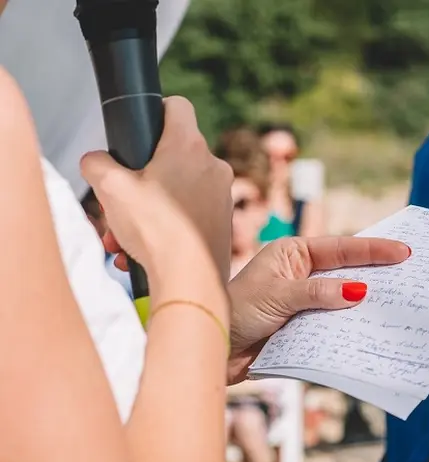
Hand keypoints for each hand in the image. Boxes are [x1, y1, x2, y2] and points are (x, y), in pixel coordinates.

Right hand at [86, 96, 233, 281]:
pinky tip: (142, 249)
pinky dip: (165, 225)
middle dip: (140, 177)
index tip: (141, 130)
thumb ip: (97, 164)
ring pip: (177, 189)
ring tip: (124, 235)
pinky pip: (189, 213)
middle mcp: (212, 166)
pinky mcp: (223, 220)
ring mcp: (222, 194)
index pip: (177, 106)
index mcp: (188, 146)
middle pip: (171, 155)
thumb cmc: (157, 232)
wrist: (190, 279)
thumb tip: (96, 162)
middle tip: (119, 201)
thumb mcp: (110, 189)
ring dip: (147, 208)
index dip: (155, 111)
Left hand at [226, 236, 410, 383]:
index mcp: (293, 254)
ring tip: (398, 304)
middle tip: (411, 272)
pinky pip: (333, 325)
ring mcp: (304, 301)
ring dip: (365, 304)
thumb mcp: (278, 297)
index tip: (402, 251)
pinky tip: (370, 330)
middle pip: (347, 271)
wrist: (213, 349)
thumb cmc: (236, 311)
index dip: (373, 250)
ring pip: (343, 300)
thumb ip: (317, 293)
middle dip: (377, 273)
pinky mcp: (303, 327)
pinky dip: (349, 328)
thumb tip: (357, 290)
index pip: (340, 249)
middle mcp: (301, 274)